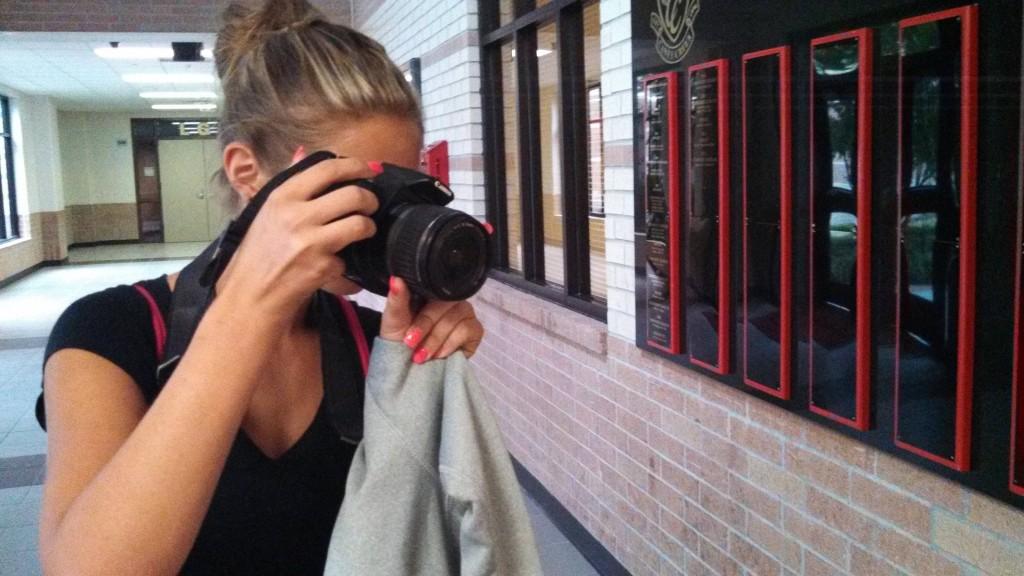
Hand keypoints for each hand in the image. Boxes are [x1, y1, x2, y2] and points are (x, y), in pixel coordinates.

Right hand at [217, 157, 380, 321]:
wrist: (251, 295)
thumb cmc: (258, 254)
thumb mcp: (267, 210)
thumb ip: (288, 181)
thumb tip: (302, 151)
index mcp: (282, 196)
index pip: (327, 169)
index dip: (355, 165)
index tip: (369, 169)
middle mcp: (296, 215)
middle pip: (353, 194)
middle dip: (370, 199)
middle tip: (370, 205)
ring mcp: (311, 242)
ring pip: (360, 223)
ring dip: (369, 227)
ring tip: (364, 230)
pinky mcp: (322, 267)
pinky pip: (350, 259)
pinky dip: (349, 265)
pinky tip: (340, 266)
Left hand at [380, 277, 483, 362]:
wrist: (408, 364)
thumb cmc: (400, 338)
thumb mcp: (394, 319)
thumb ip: (397, 299)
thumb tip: (396, 279)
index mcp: (431, 292)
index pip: (434, 291)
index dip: (423, 315)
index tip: (409, 334)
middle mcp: (451, 299)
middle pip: (445, 307)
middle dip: (426, 330)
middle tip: (412, 346)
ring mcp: (465, 313)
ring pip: (455, 320)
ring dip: (436, 341)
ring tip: (423, 355)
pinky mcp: (475, 329)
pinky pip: (467, 330)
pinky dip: (450, 344)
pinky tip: (440, 354)